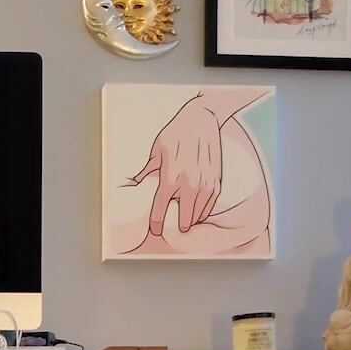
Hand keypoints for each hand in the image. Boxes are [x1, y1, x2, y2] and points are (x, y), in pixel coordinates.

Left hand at [130, 97, 223, 233]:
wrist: (201, 119)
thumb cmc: (176, 133)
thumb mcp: (156, 151)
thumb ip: (146, 171)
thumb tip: (133, 183)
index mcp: (170, 177)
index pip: (160, 210)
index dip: (157, 224)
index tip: (156, 230)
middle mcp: (188, 184)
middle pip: (185, 218)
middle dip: (179, 226)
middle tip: (175, 228)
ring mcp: (205, 184)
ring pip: (199, 214)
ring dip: (192, 219)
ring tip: (187, 221)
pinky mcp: (216, 181)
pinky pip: (210, 205)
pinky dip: (204, 211)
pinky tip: (198, 212)